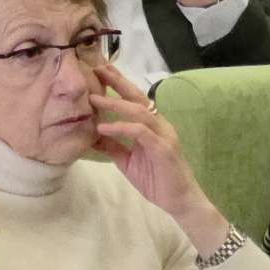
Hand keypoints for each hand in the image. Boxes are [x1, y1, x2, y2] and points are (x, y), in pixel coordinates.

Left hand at [88, 63, 230, 253]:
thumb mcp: (126, 160)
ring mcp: (163, 135)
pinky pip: (141, 132)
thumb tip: (90, 133)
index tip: (99, 70)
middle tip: (97, 68)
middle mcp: (159, 125)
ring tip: (93, 99)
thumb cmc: (155, 179)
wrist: (178, 201)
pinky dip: (122, 127)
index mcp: (151, 125)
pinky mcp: (163, 148)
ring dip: (115, 104)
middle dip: (117, 82)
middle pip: (137, 97)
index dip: (118, 84)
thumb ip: (111, 145)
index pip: (133, 99)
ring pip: (139, 111)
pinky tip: (104, 126)